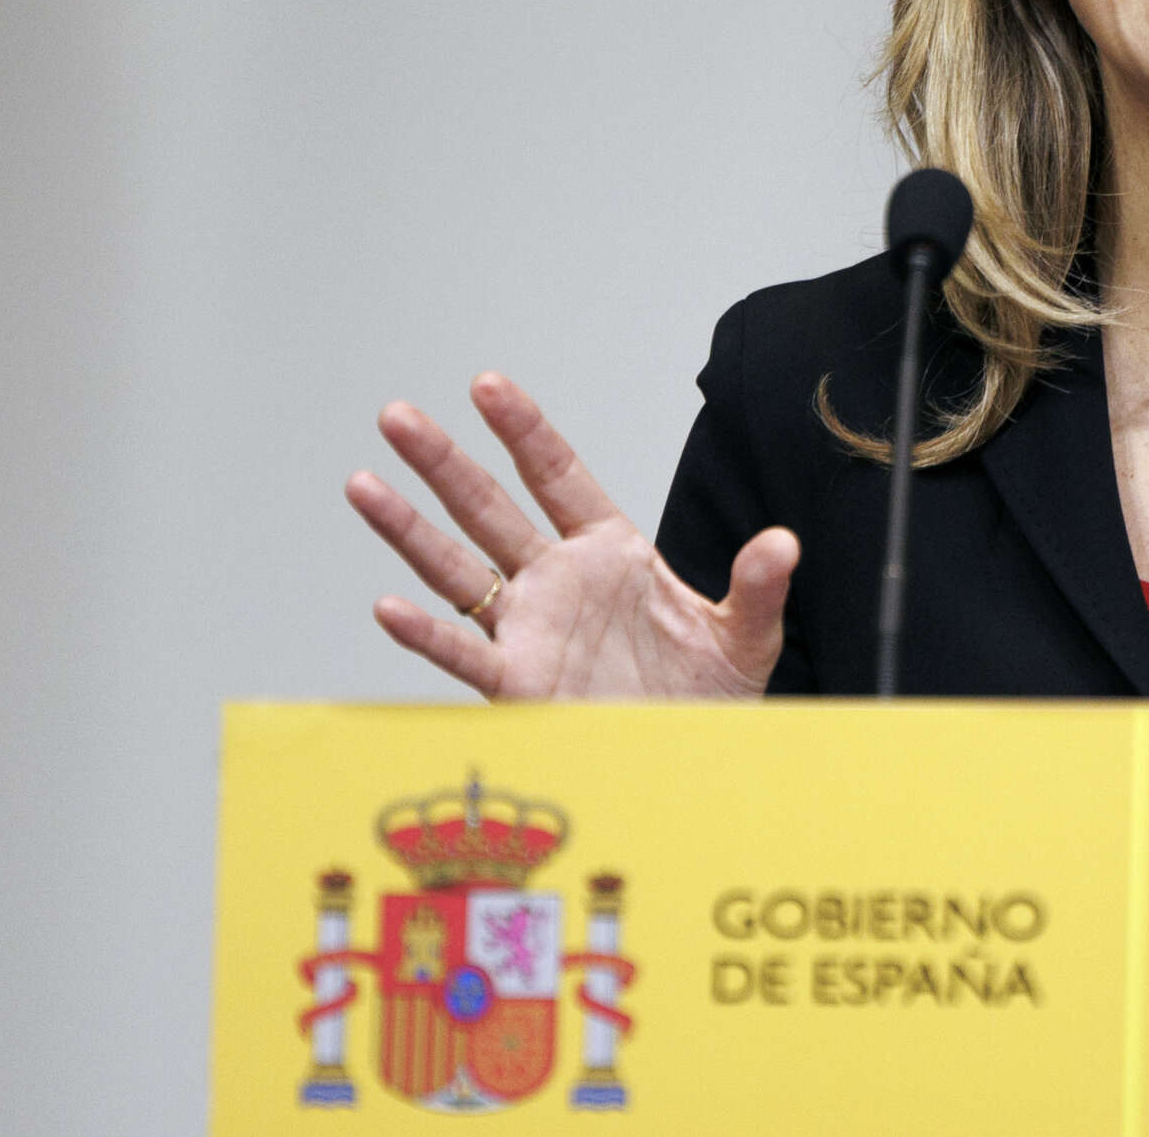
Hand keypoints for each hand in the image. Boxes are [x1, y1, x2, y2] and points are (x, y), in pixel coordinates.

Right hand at [346, 372, 797, 698]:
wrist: (691, 762)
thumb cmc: (710, 695)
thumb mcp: (744, 635)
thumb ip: (757, 586)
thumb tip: (783, 543)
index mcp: (610, 552)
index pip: (557, 475)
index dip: (522, 430)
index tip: (486, 385)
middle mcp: (559, 582)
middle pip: (489, 508)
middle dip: (443, 462)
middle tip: (396, 415)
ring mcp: (530, 629)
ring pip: (457, 569)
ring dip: (410, 530)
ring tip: (364, 484)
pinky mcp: (518, 683)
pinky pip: (464, 653)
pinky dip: (426, 634)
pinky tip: (389, 607)